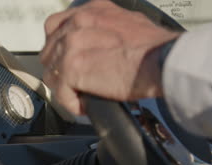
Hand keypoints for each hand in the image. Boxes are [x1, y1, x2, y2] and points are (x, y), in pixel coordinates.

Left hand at [40, 0, 179, 114]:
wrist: (162, 60)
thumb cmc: (154, 46)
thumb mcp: (126, 23)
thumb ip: (103, 30)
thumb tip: (97, 45)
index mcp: (89, 11)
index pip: (55, 27)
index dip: (58, 47)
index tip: (65, 61)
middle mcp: (76, 24)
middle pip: (49, 52)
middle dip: (59, 70)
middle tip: (74, 84)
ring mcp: (71, 46)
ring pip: (51, 74)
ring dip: (65, 89)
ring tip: (81, 96)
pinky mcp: (71, 68)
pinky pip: (61, 93)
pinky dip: (72, 103)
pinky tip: (85, 105)